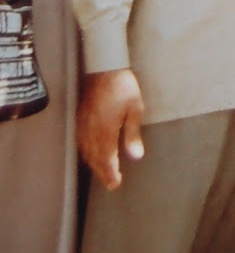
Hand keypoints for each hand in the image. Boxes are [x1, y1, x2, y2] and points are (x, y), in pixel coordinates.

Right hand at [76, 68, 144, 189]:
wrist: (104, 68)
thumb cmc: (123, 87)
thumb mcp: (134, 110)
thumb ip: (133, 135)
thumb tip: (136, 157)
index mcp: (105, 132)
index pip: (107, 160)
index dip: (110, 174)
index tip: (115, 184)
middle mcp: (91, 132)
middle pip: (95, 159)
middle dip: (103, 172)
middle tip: (110, 183)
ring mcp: (83, 125)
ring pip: (86, 152)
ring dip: (94, 164)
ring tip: (102, 172)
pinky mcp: (80, 118)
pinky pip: (80, 142)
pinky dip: (86, 152)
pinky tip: (90, 154)